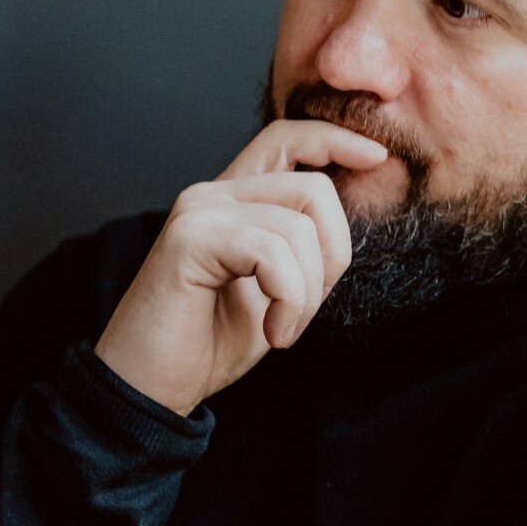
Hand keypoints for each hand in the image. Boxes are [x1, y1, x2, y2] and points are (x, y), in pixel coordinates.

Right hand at [94, 120, 386, 415]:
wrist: (150, 387)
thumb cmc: (209, 343)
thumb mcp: (274, 289)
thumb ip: (302, 249)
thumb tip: (350, 218)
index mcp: (233, 201)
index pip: (287, 138)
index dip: (335, 139)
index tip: (376, 157)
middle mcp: (213, 195)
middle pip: (313, 187)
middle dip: (333, 255)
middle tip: (303, 308)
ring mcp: (199, 212)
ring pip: (299, 226)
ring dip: (307, 292)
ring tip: (282, 327)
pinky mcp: (190, 238)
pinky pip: (272, 253)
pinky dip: (288, 299)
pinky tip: (273, 330)